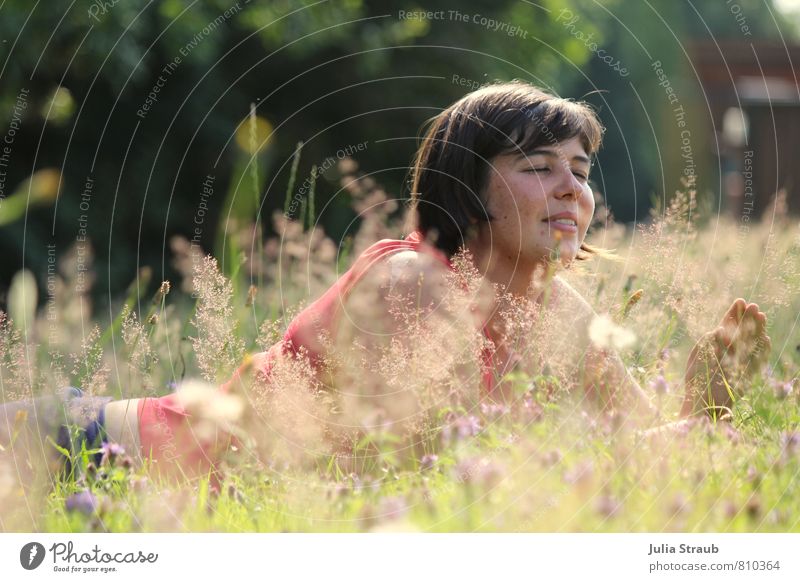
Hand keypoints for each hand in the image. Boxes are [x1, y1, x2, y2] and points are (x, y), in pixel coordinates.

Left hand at [681, 298, 770, 417]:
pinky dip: (762, 352)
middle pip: (743, 331)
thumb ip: (708, 342)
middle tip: (753, 305)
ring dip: (758, 330)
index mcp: (717, 346)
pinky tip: (765, 339)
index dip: (735, 314)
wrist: (701, 404)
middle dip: (748, 318)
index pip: (729, 325)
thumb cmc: (696, 381)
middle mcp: (731, 353)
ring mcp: (741, 363)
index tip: (740, 301)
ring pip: (752, 343)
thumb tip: (719, 331)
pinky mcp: (747, 376)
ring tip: (761, 316)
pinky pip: (757, 362)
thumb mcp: (699, 356)